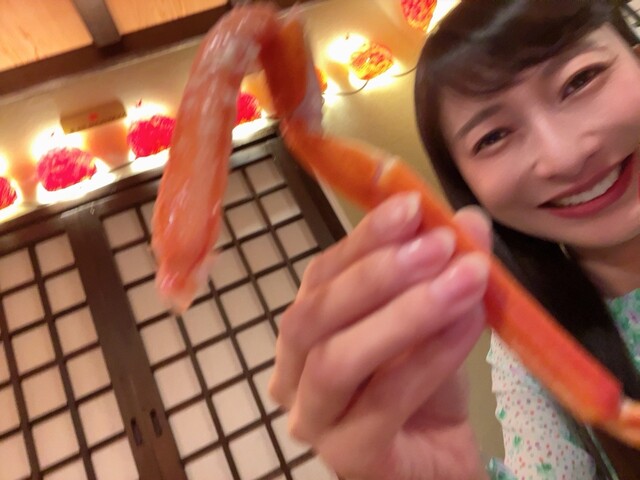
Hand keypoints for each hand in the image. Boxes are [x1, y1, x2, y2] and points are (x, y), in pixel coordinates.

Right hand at [269, 193, 491, 479]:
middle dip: (377, 274)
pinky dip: (429, 357)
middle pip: (312, 316)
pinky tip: (469, 324)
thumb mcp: (435, 314)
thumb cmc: (423, 383)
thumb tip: (467, 219)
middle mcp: (292, 373)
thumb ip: (444, 267)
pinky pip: (383, 402)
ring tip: (463, 280)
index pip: (319, 276)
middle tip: (440, 245)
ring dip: (404, 313)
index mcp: (306, 329)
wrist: (439, 458)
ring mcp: (313, 420)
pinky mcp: (347, 458)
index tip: (412, 205)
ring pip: (336, 359)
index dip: (363, 239)